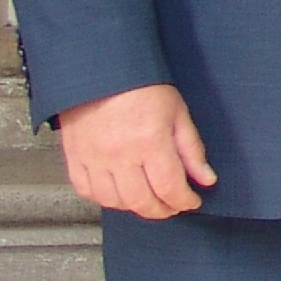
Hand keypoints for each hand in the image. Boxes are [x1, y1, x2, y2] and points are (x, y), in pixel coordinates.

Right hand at [57, 84, 216, 219]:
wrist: (101, 70)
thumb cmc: (140, 86)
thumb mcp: (177, 113)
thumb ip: (192, 150)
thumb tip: (206, 178)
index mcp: (149, 142)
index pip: (169, 188)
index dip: (184, 201)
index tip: (191, 200)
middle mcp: (119, 154)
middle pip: (142, 201)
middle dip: (162, 210)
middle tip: (172, 206)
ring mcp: (93, 158)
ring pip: (113, 202)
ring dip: (134, 207)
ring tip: (149, 199)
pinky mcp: (75, 157)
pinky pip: (86, 191)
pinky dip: (104, 199)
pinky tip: (118, 193)